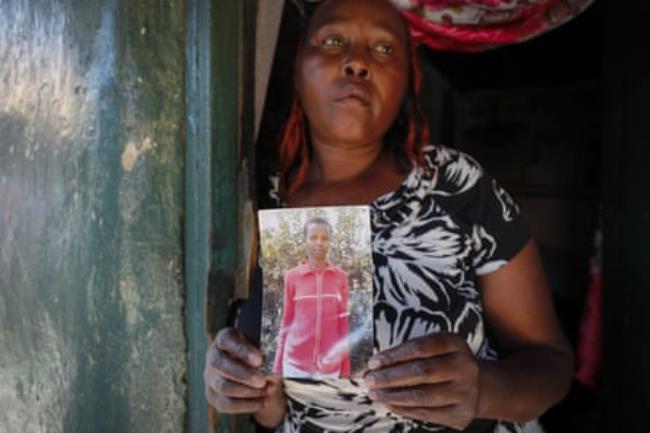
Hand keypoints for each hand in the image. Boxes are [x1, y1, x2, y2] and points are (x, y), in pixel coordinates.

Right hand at [204, 327, 277, 414]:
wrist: (250, 369)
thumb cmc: (255, 354)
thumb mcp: (260, 347)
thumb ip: (265, 355)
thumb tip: (272, 372)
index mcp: (224, 338)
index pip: (226, 340)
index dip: (241, 351)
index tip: (259, 360)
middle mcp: (212, 356)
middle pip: (221, 365)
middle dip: (243, 375)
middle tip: (262, 381)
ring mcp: (210, 377)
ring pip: (224, 387)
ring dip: (248, 391)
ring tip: (268, 390)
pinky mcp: (213, 395)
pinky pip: (226, 404)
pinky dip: (247, 405)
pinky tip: (263, 401)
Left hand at [364, 333, 478, 430]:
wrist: (476, 386)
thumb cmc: (445, 363)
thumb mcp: (435, 348)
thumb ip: (410, 353)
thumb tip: (377, 365)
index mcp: (455, 344)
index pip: (420, 347)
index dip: (393, 355)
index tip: (374, 362)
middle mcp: (464, 366)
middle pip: (421, 372)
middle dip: (390, 377)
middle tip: (370, 380)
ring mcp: (465, 391)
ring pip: (422, 396)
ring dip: (393, 396)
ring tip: (376, 394)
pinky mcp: (461, 413)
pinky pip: (426, 413)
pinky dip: (404, 409)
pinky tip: (390, 404)